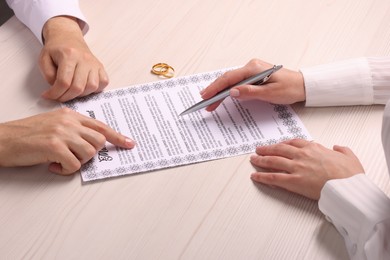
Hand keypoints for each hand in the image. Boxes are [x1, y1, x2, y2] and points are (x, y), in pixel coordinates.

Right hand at [0, 108, 134, 174]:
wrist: (3, 139)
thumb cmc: (27, 135)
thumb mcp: (54, 124)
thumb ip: (73, 129)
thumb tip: (91, 144)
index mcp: (70, 115)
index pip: (101, 125)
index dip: (117, 136)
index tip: (129, 144)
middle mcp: (69, 122)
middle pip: (99, 141)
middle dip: (91, 153)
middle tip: (76, 156)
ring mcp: (62, 133)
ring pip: (89, 153)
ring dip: (78, 162)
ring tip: (62, 161)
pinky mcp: (54, 146)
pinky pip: (74, 165)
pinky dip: (66, 170)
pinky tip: (53, 166)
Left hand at [39, 16, 108, 101]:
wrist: (68, 37)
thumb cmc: (56, 49)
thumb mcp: (44, 59)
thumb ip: (48, 75)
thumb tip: (57, 89)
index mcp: (69, 55)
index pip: (64, 82)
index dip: (55, 93)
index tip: (49, 96)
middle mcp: (84, 59)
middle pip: (78, 87)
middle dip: (67, 97)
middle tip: (59, 97)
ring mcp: (94, 63)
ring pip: (92, 87)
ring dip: (81, 95)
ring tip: (72, 91)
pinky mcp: (100, 67)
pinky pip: (103, 83)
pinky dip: (95, 89)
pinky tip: (85, 87)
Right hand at [201, 59, 305, 111]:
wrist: (302, 85)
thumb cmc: (290, 88)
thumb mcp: (270, 93)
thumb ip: (250, 92)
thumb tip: (232, 92)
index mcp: (254, 68)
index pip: (229, 78)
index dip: (216, 88)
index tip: (206, 96)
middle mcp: (251, 66)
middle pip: (227, 79)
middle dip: (214, 91)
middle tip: (204, 102)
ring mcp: (252, 71)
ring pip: (231, 80)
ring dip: (220, 91)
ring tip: (210, 102)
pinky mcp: (253, 76)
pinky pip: (237, 82)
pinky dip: (228, 89)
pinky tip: (222, 96)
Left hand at [250, 139, 364, 199]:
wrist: (348, 187)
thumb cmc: (350, 174)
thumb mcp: (349, 157)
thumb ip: (342, 150)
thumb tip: (338, 147)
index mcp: (314, 148)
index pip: (294, 142)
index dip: (284, 143)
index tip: (279, 144)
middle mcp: (302, 155)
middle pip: (279, 149)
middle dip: (267, 149)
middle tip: (259, 149)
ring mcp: (296, 168)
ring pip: (273, 161)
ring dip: (261, 159)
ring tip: (254, 159)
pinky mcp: (293, 181)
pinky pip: (273, 178)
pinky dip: (262, 176)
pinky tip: (254, 176)